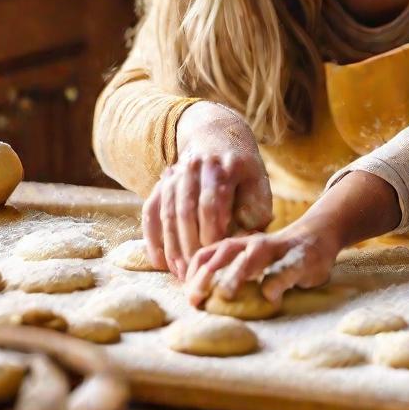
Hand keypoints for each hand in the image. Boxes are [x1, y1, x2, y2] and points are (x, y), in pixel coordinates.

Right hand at [142, 101, 272, 279]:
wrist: (218, 135)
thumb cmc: (243, 169)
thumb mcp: (258, 183)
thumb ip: (256, 211)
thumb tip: (247, 243)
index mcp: (223, 166)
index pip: (212, 203)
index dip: (212, 232)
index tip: (216, 256)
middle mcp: (195, 167)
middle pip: (186, 211)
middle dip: (189, 246)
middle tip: (195, 273)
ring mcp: (175, 174)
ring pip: (168, 214)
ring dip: (171, 247)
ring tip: (179, 273)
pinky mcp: (162, 183)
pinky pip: (151, 211)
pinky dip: (152, 238)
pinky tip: (159, 262)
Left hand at [185, 224, 339, 308]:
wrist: (320, 236)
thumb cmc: (277, 257)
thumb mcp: (250, 262)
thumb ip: (228, 274)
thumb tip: (198, 299)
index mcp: (239, 245)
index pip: (209, 253)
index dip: (194, 273)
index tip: (188, 297)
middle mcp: (255, 244)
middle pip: (226, 251)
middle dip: (208, 273)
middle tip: (196, 299)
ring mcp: (278, 249)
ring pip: (253, 255)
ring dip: (238, 273)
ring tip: (227, 294)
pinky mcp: (301, 258)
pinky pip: (287, 268)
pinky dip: (277, 282)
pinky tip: (270, 298)